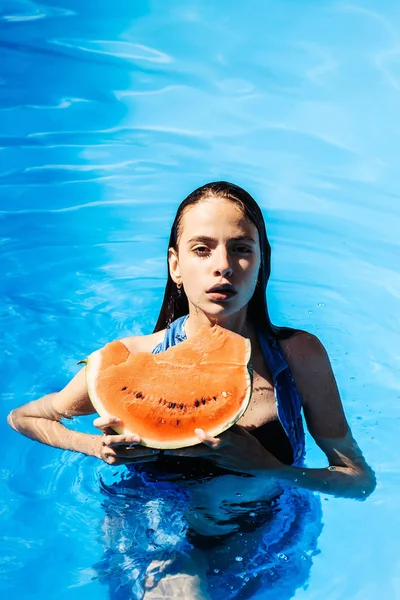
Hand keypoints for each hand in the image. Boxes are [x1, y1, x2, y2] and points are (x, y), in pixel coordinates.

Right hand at [93, 416, 158, 465]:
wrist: (102, 449)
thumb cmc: (113, 432)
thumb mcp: (113, 425)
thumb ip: (120, 418)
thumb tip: (141, 409)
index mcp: (103, 428)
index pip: (98, 423)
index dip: (108, 421)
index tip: (118, 419)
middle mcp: (104, 440)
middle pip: (111, 440)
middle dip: (126, 439)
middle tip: (139, 438)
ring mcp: (108, 453)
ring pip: (124, 453)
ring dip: (140, 452)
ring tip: (154, 450)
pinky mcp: (114, 462)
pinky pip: (129, 460)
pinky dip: (142, 458)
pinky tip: (153, 456)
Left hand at [165, 425, 281, 474]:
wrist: (259, 465)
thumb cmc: (252, 446)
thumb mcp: (244, 434)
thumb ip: (230, 427)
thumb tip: (218, 418)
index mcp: (231, 443)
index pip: (217, 441)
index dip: (206, 437)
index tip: (197, 431)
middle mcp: (222, 453)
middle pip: (201, 452)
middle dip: (185, 450)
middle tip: (169, 449)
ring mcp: (219, 460)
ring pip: (199, 455)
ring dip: (185, 453)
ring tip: (169, 450)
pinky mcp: (218, 464)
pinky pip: (204, 456)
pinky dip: (194, 453)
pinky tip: (183, 450)